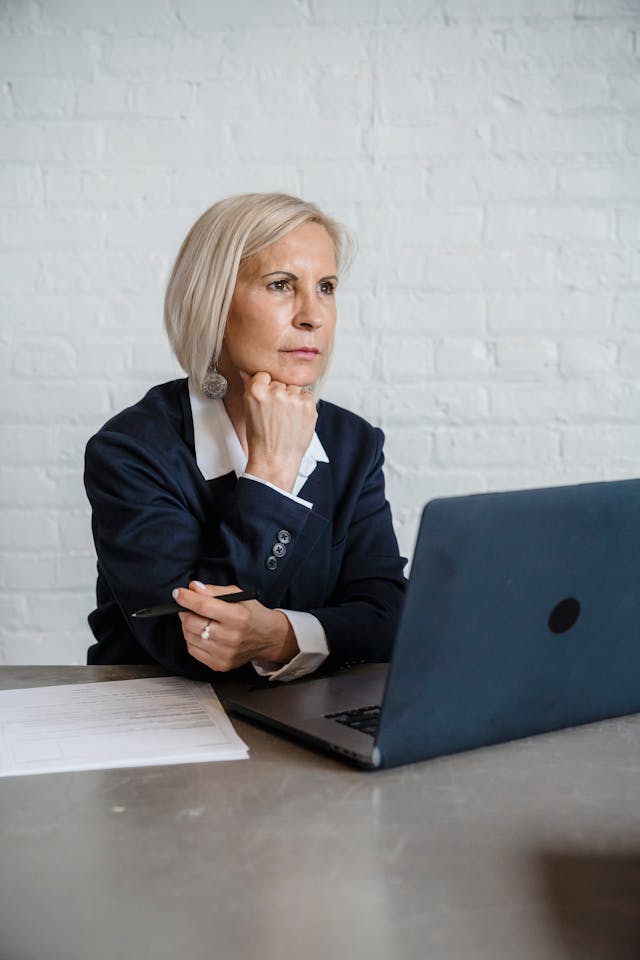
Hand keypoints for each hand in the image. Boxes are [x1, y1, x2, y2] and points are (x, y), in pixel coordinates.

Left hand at [174, 581, 298, 671]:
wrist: (268, 637)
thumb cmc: (253, 614)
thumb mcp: (238, 595)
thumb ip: (214, 590)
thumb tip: (194, 588)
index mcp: (237, 616)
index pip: (203, 606)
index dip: (186, 598)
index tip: (178, 593)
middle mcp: (231, 637)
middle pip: (192, 623)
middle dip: (186, 612)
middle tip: (189, 607)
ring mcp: (225, 653)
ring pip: (190, 637)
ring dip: (188, 625)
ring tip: (198, 620)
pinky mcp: (220, 664)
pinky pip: (193, 650)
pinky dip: (192, 639)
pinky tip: (202, 633)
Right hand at [240, 370, 316, 492]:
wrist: (275, 458)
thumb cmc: (260, 439)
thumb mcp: (249, 411)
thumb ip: (250, 388)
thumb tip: (246, 371)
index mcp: (256, 391)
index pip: (263, 375)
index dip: (265, 387)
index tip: (266, 399)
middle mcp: (276, 392)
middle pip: (280, 382)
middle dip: (279, 394)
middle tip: (276, 413)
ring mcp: (293, 399)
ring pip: (294, 388)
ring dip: (292, 399)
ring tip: (286, 418)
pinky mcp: (308, 405)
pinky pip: (306, 395)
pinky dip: (303, 405)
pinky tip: (295, 419)